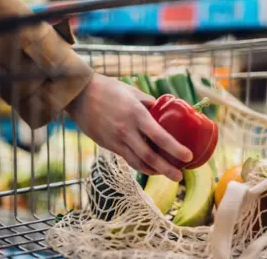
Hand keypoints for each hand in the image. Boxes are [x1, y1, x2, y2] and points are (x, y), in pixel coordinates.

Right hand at [65, 73, 191, 181]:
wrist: (79, 95)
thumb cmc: (108, 89)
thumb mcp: (133, 92)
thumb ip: (149, 103)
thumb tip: (163, 111)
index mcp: (137, 115)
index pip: (160, 137)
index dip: (175, 149)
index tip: (188, 156)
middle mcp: (127, 131)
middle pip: (150, 157)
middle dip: (167, 169)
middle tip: (180, 177)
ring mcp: (116, 140)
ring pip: (138, 163)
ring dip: (154, 171)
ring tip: (168, 174)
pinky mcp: (108, 145)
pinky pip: (128, 159)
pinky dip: (141, 166)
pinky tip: (150, 168)